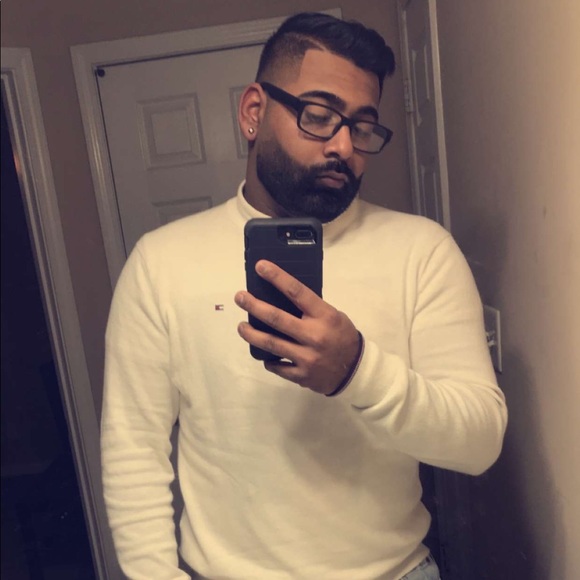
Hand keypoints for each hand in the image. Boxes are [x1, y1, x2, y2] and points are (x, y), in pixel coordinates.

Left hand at [235, 260, 359, 394]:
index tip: (261, 267)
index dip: (277, 277)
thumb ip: (312, 310)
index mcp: (324, 316)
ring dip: (251, 334)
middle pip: (276, 318)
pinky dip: (269, 358)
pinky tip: (264, 353)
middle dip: (254, 306)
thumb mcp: (334, 316)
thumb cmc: (343, 337)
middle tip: (240, 297)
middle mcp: (314, 335)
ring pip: (271, 343)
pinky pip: (277, 366)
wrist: (356, 370)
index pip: (297, 292)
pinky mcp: (301, 375)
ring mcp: (306, 357)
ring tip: (241, 326)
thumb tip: (282, 297)